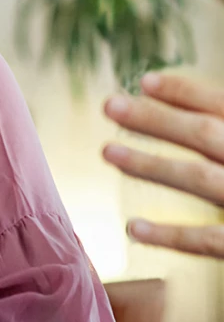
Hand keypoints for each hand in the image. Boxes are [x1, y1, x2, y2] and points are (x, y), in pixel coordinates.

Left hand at [103, 73, 223, 257]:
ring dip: (152, 166)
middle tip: (111, 105)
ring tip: (110, 152)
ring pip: (201, 182)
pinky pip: (211, 241)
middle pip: (206, 136)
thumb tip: (206, 106)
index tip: (144, 80)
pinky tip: (133, 226)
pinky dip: (171, 235)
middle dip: (156, 120)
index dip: (185, 92)